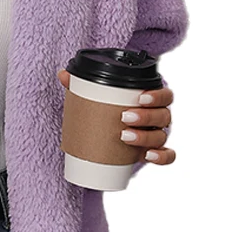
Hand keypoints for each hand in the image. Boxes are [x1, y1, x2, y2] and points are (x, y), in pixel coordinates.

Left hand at [56, 68, 176, 164]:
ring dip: (146, 136)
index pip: (165, 95)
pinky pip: (167, 156)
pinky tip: (147, 156)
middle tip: (124, 117)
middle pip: (164, 115)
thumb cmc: (106, 112)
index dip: (157, 96)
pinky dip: (161, 156)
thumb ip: (82, 85)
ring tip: (124, 136)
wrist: (106, 139)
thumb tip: (63, 74)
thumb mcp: (96, 99)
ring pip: (161, 135)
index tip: (140, 98)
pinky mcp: (154, 153)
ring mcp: (157, 136)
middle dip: (146, 116)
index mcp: (150, 101)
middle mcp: (158, 118)